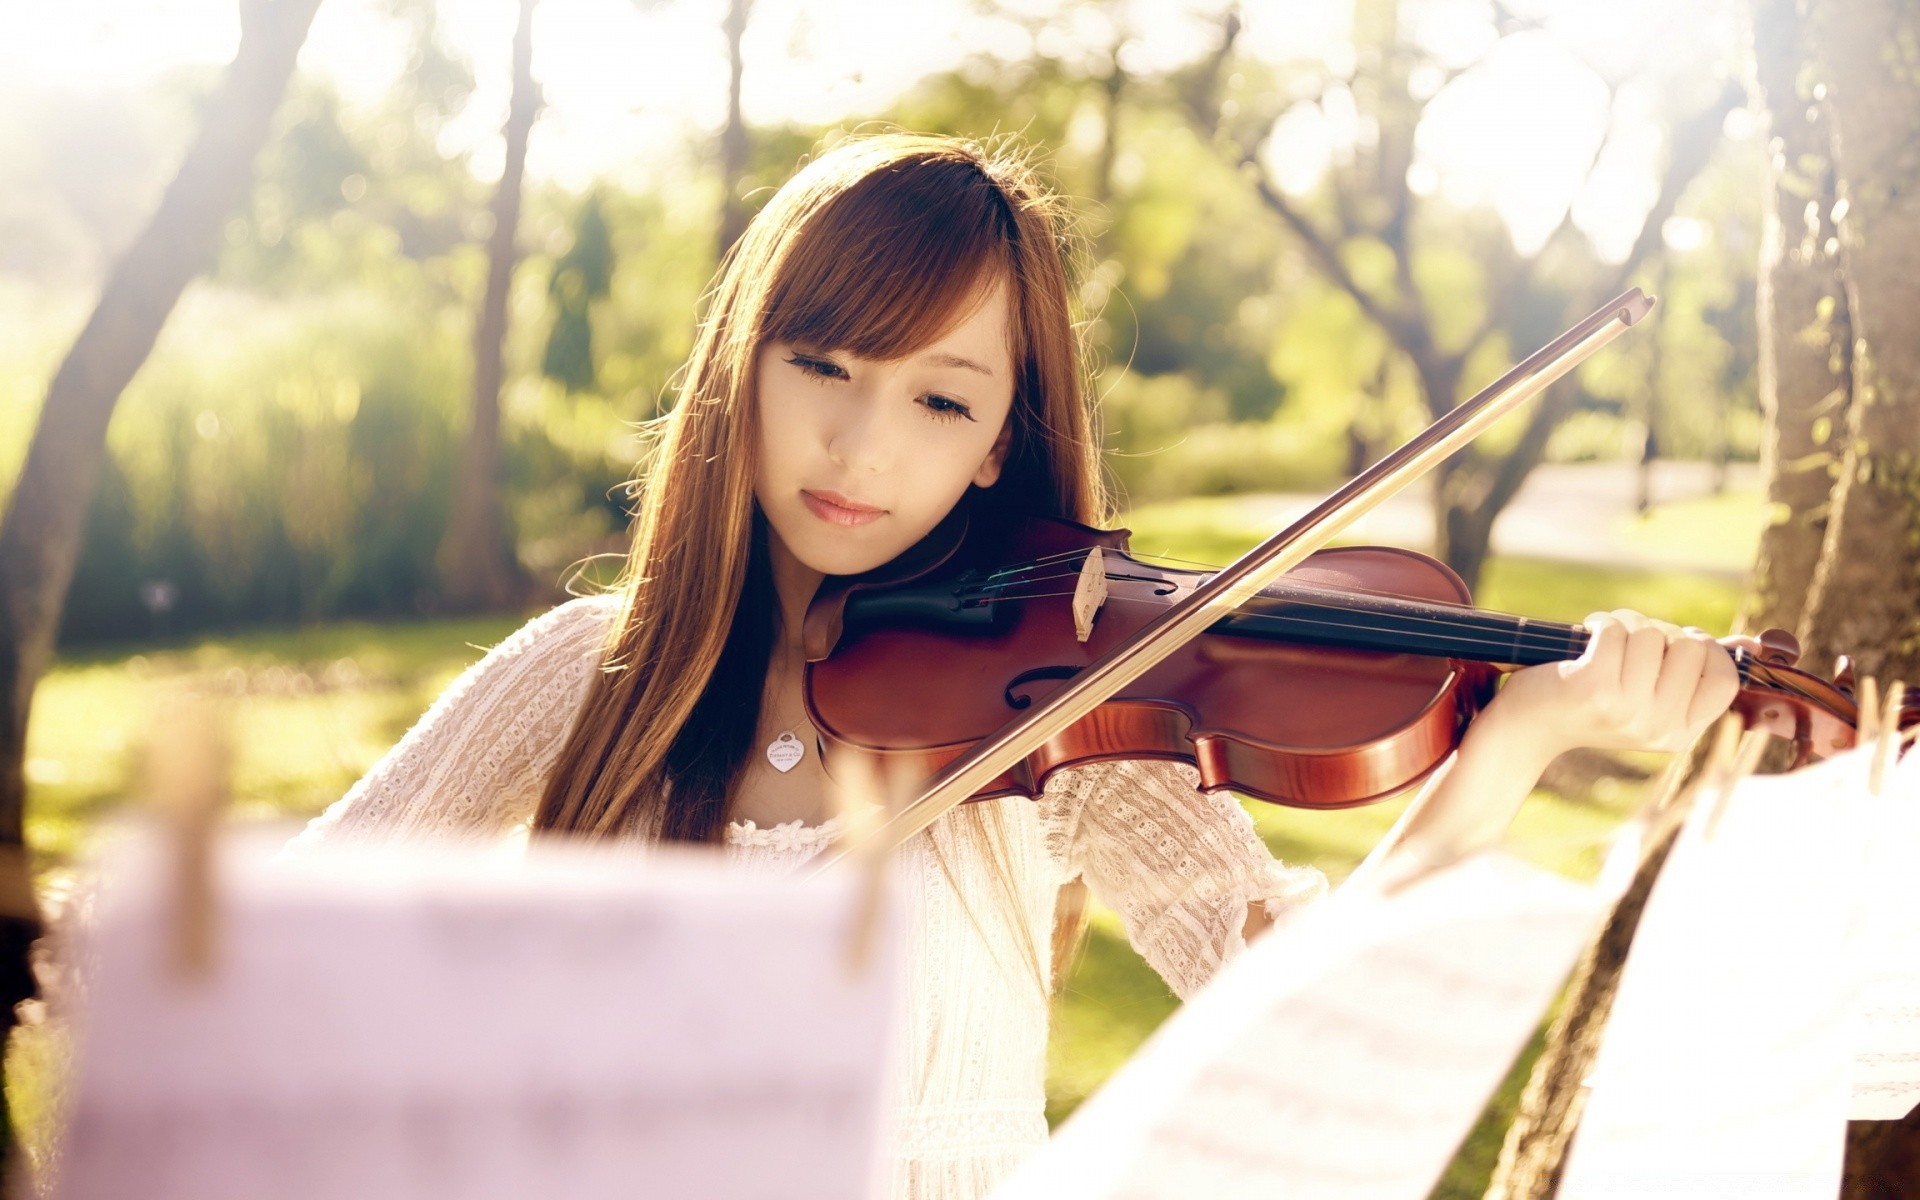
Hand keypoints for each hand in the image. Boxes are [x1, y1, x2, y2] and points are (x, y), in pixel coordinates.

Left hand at [1486, 608, 1744, 761]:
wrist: (1527, 727)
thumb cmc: (1591, 700)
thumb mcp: (1651, 692)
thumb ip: (1699, 670)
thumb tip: (1755, 644)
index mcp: (1682, 732)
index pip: (1725, 677)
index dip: (1703, 650)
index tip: (1671, 648)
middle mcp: (1660, 728)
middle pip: (1691, 646)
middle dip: (1658, 633)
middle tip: (1627, 649)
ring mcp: (1629, 711)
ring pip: (1652, 633)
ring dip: (1624, 626)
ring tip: (1600, 649)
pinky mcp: (1595, 689)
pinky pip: (1615, 630)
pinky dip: (1599, 624)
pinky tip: (1584, 645)